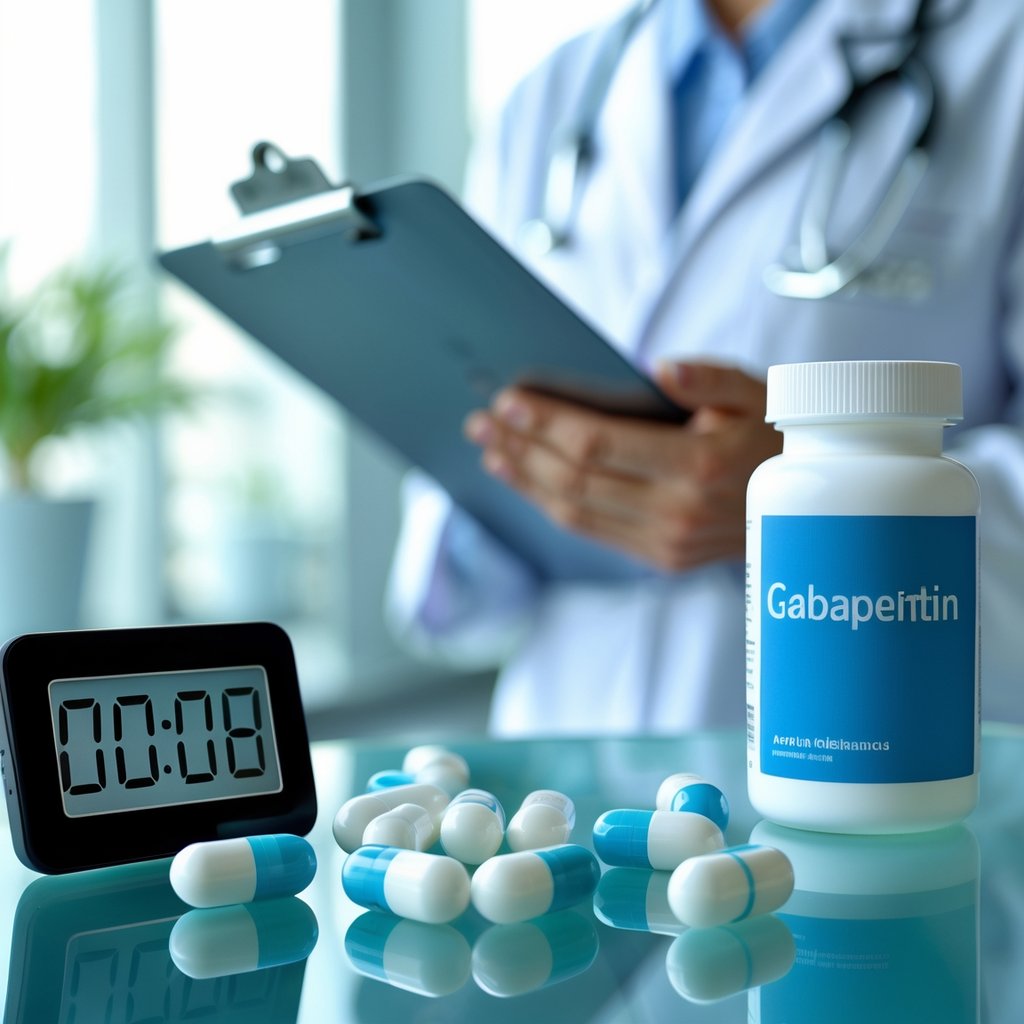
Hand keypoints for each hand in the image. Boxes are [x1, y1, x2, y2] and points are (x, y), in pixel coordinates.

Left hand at [463, 361, 781, 572]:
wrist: (817, 510)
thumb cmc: (780, 438)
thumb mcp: (761, 393)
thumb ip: (709, 378)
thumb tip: (658, 368)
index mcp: (700, 467)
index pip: (596, 445)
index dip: (545, 423)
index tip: (507, 400)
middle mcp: (678, 513)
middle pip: (574, 479)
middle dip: (521, 446)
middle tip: (482, 421)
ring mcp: (668, 543)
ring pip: (573, 511)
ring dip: (524, 479)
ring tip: (491, 450)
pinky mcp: (662, 558)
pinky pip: (592, 530)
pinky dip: (550, 504)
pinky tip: (528, 480)